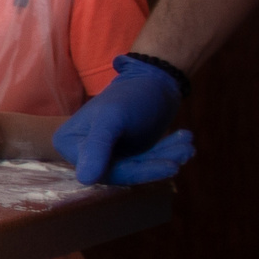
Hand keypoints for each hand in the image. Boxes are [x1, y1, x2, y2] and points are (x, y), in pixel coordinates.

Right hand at [54, 56, 194, 184]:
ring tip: (187, 144)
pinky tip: (183, 142)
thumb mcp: (111, 119)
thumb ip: (97, 147)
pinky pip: (146, 162)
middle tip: (187, 150)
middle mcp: (84, 152)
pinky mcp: (125, 154)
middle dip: (159, 161)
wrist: (151, 78)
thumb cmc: (128, 94)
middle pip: (123, 171)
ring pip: (139, 167)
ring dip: (167, 156)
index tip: (171, 166)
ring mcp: (106, 153)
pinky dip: (166, 153)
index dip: (138, 172)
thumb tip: (84, 180)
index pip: (104, 170)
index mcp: (70, 144)